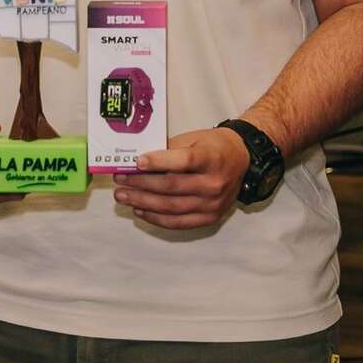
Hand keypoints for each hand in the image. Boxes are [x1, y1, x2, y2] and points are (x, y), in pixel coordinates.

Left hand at [110, 127, 251, 228]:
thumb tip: (137, 160)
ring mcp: (213, 204)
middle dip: (141, 184)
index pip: (183, 161)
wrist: (242, 160)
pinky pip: (178, 223)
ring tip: (123, 197)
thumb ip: (169, 149)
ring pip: (171, 207)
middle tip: (120, 181)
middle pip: (172, 187)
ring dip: (143, 203)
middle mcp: (214, 183)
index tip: (137, 162)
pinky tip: (140, 210)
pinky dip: (156, 218)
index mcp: (211, 158)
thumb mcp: (194, 139)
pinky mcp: (210, 218)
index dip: (158, 162)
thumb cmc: (213, 146)